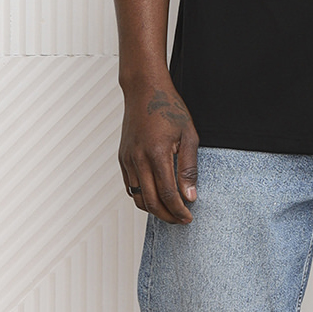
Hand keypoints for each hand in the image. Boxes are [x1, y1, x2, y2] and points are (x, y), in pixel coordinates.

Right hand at [119, 82, 198, 223]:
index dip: (179, 210)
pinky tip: (156, 197)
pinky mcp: (122, 158)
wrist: (144, 91)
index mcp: (157, 153)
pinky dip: (142, 197)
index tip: (189, 217)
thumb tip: (190, 196)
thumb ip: (189, 168)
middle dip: (167, 216)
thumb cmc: (169, 109)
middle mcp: (138, 159)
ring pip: (137, 197)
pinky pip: (130, 187)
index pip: (167, 193)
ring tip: (170, 212)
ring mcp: (127, 159)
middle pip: (150, 201)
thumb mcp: (189, 135)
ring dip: (154, 210)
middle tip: (181, 220)